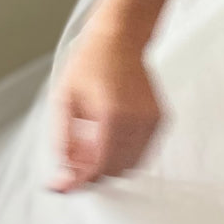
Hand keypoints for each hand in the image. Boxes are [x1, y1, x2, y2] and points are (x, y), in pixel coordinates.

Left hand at [47, 22, 162, 191]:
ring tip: (90, 144)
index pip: (99, 168)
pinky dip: (125, 152)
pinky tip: (108, 136)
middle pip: (116, 171)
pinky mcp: (160, 119)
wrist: (120, 37)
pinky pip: (143, 151)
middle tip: (74, 159)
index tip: (63, 185)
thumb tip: (65, 172)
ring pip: (132, 165)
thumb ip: (64, 142)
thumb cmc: (91, 62)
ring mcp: (153, 120)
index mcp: (113, 116)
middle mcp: (138, 121)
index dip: (79, 181)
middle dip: (92, 171)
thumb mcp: (65, 100)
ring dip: (109, 164)